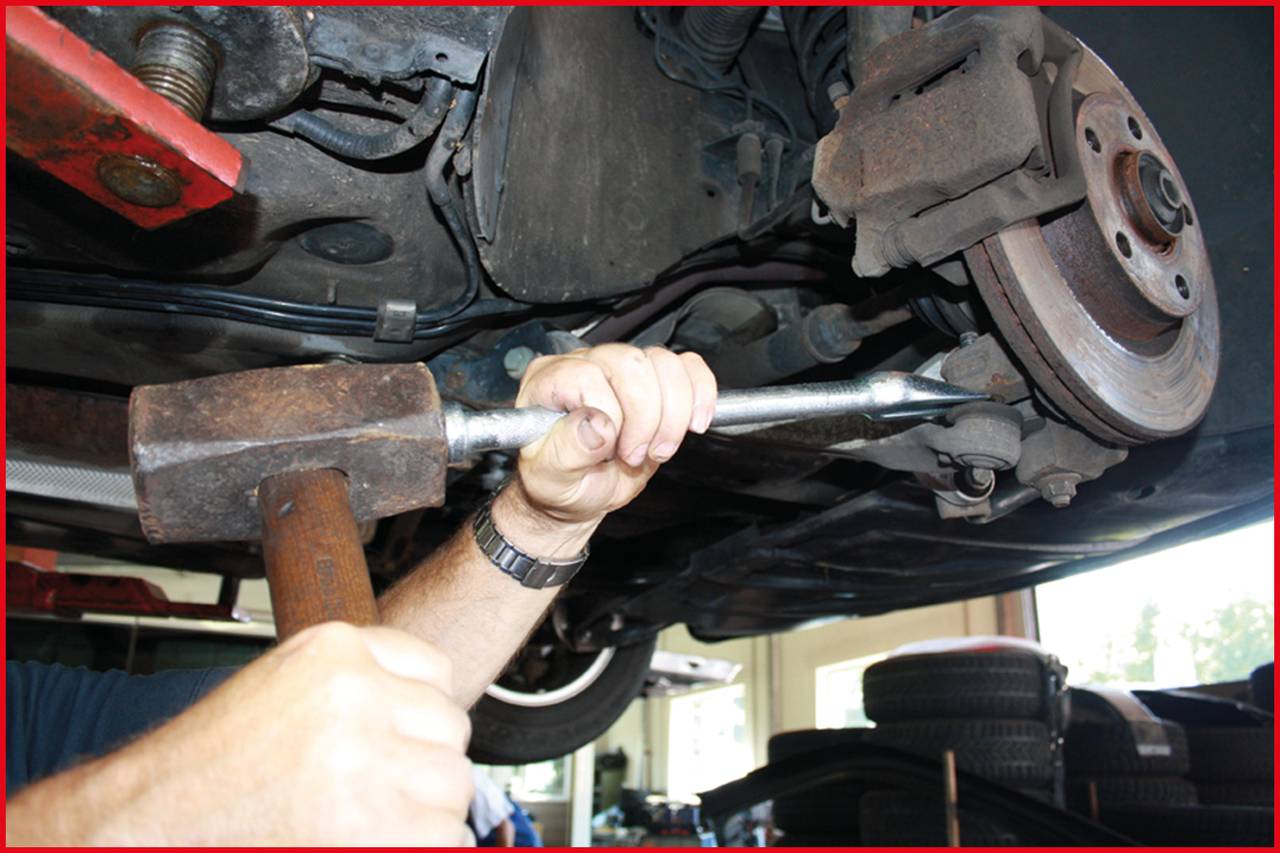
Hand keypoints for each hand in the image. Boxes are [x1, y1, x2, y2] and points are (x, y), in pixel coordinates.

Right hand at [6, 623, 474, 845]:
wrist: (144, 826)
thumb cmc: (205, 769)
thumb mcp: (283, 689)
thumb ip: (357, 685)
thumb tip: (434, 712)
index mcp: (335, 650)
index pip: (434, 672)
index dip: (417, 717)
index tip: (398, 742)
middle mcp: (357, 695)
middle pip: (450, 730)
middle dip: (421, 766)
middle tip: (373, 793)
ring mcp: (368, 761)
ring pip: (453, 785)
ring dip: (422, 811)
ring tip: (361, 821)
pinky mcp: (376, 828)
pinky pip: (443, 838)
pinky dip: (418, 847)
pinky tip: (368, 843)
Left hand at [493, 344, 715, 555]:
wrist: (583, 492)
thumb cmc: (560, 482)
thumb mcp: (549, 479)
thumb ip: (564, 452)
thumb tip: (596, 424)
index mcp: (549, 381)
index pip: (588, 375)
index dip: (610, 414)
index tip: (613, 450)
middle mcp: (586, 365)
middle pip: (631, 363)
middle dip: (646, 417)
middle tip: (637, 454)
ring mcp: (622, 369)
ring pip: (665, 363)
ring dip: (674, 413)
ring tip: (659, 448)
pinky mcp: (656, 380)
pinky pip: (688, 367)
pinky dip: (701, 394)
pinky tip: (693, 423)